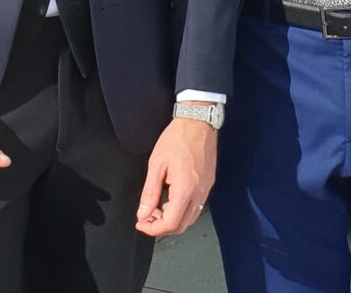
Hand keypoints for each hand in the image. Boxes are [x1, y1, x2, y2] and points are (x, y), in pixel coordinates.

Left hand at [135, 117, 217, 236]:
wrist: (198, 121)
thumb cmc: (179, 138)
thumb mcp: (156, 164)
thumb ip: (150, 192)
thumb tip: (144, 213)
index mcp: (185, 189)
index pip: (170, 223)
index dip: (153, 229)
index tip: (141, 223)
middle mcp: (199, 193)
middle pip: (182, 225)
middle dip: (161, 227)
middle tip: (146, 217)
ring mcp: (206, 189)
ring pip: (190, 218)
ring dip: (172, 219)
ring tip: (156, 208)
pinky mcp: (208, 184)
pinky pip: (196, 206)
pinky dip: (182, 210)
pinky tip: (170, 200)